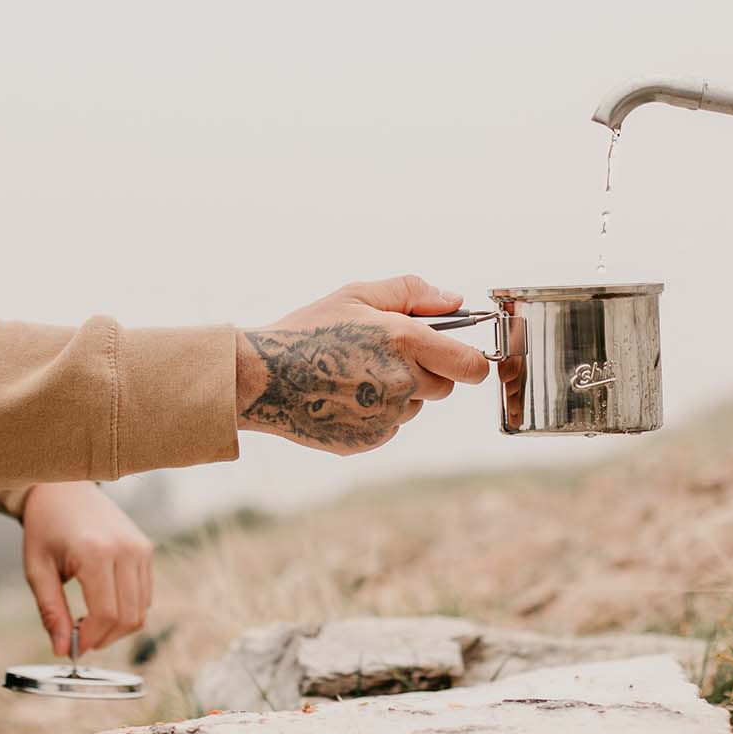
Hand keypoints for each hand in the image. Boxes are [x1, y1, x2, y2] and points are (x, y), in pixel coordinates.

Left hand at [21, 482, 154, 657]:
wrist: (64, 488)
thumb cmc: (45, 527)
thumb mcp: (37, 570)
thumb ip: (51, 611)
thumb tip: (62, 650)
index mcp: (96, 552)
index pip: (105, 613)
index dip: (90, 639)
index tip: (72, 647)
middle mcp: (126, 549)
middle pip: (128, 617)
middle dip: (104, 638)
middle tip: (79, 639)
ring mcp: (141, 548)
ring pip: (141, 610)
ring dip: (117, 628)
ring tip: (89, 623)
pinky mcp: (146, 549)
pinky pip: (145, 595)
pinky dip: (127, 610)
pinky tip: (102, 606)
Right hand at [235, 274, 490, 454]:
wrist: (261, 377)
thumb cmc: (307, 330)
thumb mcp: (357, 295)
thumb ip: (411, 293)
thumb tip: (455, 301)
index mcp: (404, 340)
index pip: (471, 366)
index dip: (470, 362)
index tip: (459, 358)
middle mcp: (401, 382)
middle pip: (444, 388)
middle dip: (426, 372)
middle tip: (386, 357)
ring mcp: (385, 417)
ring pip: (413, 407)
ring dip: (398, 393)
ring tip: (354, 375)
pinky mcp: (368, 440)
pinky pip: (388, 426)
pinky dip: (374, 414)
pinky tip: (342, 396)